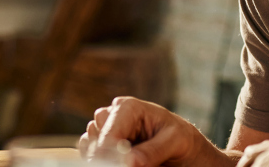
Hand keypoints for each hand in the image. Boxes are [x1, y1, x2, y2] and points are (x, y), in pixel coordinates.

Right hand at [79, 97, 227, 166]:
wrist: (181, 146)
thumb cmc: (180, 138)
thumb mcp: (174, 142)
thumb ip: (152, 151)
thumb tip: (130, 161)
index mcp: (129, 107)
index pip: (110, 131)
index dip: (109, 151)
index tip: (118, 164)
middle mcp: (114, 113)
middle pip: (96, 135)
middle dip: (107, 154)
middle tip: (130, 163)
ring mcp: (107, 126)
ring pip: (89, 141)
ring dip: (103, 155)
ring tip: (132, 160)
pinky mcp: (104, 140)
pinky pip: (87, 148)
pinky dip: (97, 156)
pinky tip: (116, 160)